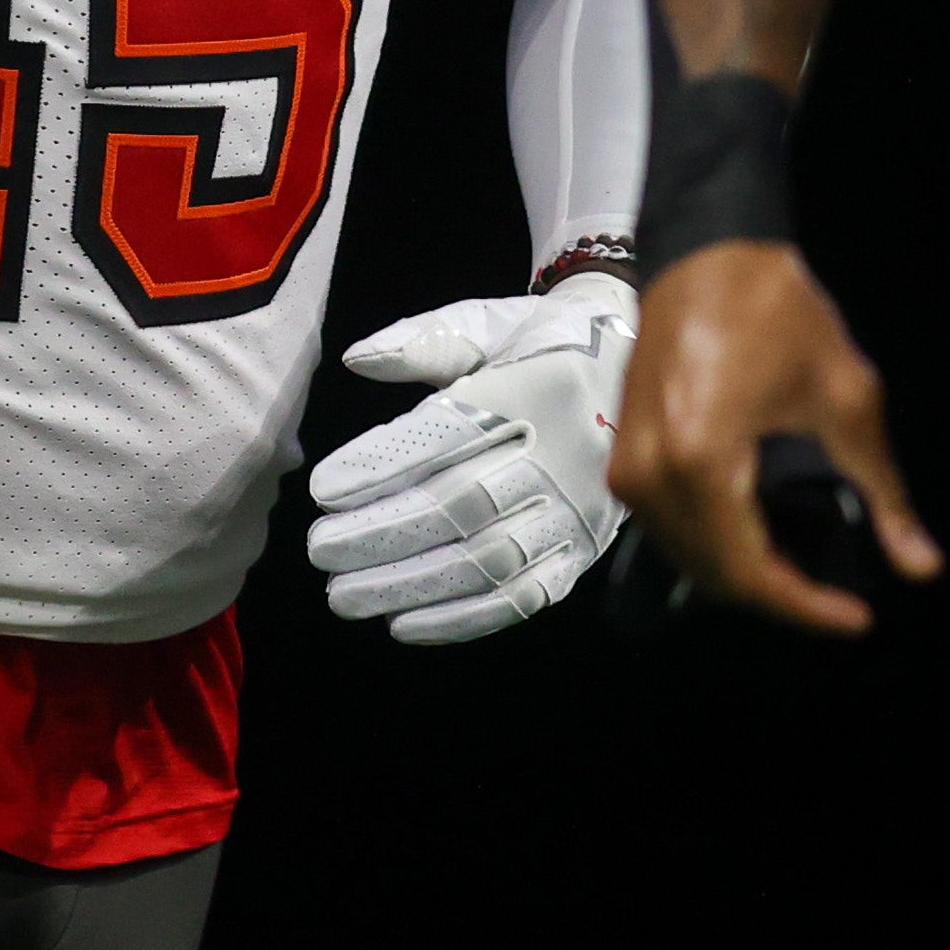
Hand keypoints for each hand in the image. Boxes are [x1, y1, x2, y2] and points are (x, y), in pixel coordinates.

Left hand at [308, 273, 634, 642]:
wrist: (630, 370)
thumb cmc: (537, 345)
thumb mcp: (483, 325)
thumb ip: (419, 343)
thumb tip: (355, 359)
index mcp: (535, 388)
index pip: (448, 435)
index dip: (382, 465)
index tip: (323, 488)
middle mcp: (563, 454)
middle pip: (461, 505)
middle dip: (383, 535)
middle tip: (320, 548)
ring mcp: (576, 510)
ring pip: (487, 561)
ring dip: (410, 585)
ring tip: (344, 593)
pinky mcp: (582, 551)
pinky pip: (523, 598)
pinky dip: (461, 618)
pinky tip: (405, 624)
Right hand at [605, 241, 937, 634]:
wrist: (706, 253)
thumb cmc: (774, 310)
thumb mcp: (846, 399)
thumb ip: (880, 492)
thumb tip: (919, 566)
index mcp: (702, 461)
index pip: (750, 572)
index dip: (806, 609)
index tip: (858, 618)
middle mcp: (652, 476)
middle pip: (714, 576)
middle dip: (779, 596)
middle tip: (838, 595)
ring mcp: (630, 469)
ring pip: (687, 558)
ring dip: (745, 575)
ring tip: (807, 568)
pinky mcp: (625, 457)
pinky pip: (669, 528)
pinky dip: (715, 545)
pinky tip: (762, 537)